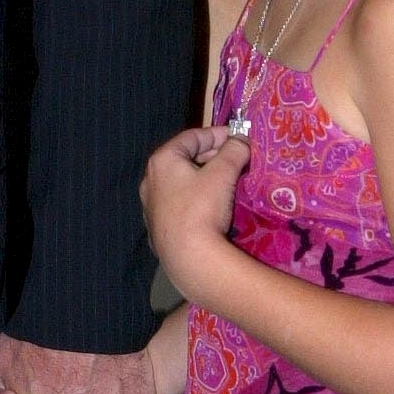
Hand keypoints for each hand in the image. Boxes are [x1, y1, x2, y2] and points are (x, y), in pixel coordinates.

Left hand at [140, 125, 248, 303]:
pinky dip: (196, 199)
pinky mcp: (158, 228)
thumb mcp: (223, 174)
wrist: (188, 259)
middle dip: (214, 158)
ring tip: (229, 183)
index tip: (238, 138)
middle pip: (186, 159)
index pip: (192, 137)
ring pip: (182, 184)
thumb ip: (234, 151)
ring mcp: (152, 206)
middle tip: (237, 161)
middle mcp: (151, 180)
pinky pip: (180, 204)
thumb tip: (243, 140)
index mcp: (162, 161)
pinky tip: (213, 207)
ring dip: (205, 179)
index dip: (218, 134)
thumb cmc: (202, 208)